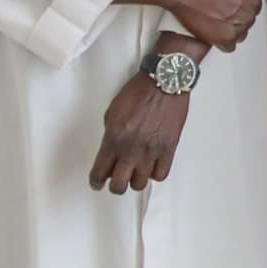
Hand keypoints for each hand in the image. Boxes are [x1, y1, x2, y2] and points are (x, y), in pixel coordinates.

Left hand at [89, 68, 190, 193]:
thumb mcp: (113, 112)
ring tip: (136, 171)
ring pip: (140, 183)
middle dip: (115, 186)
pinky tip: (152, 165)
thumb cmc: (139, 92)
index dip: (96, 182)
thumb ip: (110, 136)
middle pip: (119, 185)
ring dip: (136, 179)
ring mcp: (152, 150)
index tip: (98, 182)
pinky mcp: (170, 147)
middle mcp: (131, 148)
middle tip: (117, 180)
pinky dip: (155, 173)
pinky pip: (161, 174)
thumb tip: (112, 152)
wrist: (165, 81)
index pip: (99, 173)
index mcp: (113, 138)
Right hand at [125, 0, 266, 50]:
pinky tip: (214, 33)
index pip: (254, 7)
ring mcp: (235, 27)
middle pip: (247, 21)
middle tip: (220, 11)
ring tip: (216, 21)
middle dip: (236, 17)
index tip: (229, 3)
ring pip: (240, 34)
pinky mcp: (222, 38)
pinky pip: (229, 47)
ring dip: (230, 30)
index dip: (241, 5)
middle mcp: (246, 13)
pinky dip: (223, 42)